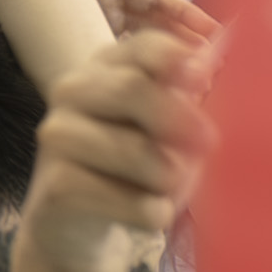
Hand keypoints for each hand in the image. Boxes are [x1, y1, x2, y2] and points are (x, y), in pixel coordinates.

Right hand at [21, 16, 217, 271]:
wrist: (73, 225)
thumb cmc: (133, 169)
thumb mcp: (163, 128)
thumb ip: (185, 97)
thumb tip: (214, 64)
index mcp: (107, 67)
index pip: (144, 46)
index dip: (178, 58)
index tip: (206, 80)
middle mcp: (73, 90)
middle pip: (134, 89)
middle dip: (182, 121)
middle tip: (209, 145)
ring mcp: (58, 135)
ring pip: (138, 152)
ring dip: (172, 181)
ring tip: (168, 191)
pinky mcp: (56, 184)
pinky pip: (129, 200)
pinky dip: (152, 213)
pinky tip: (147, 214)